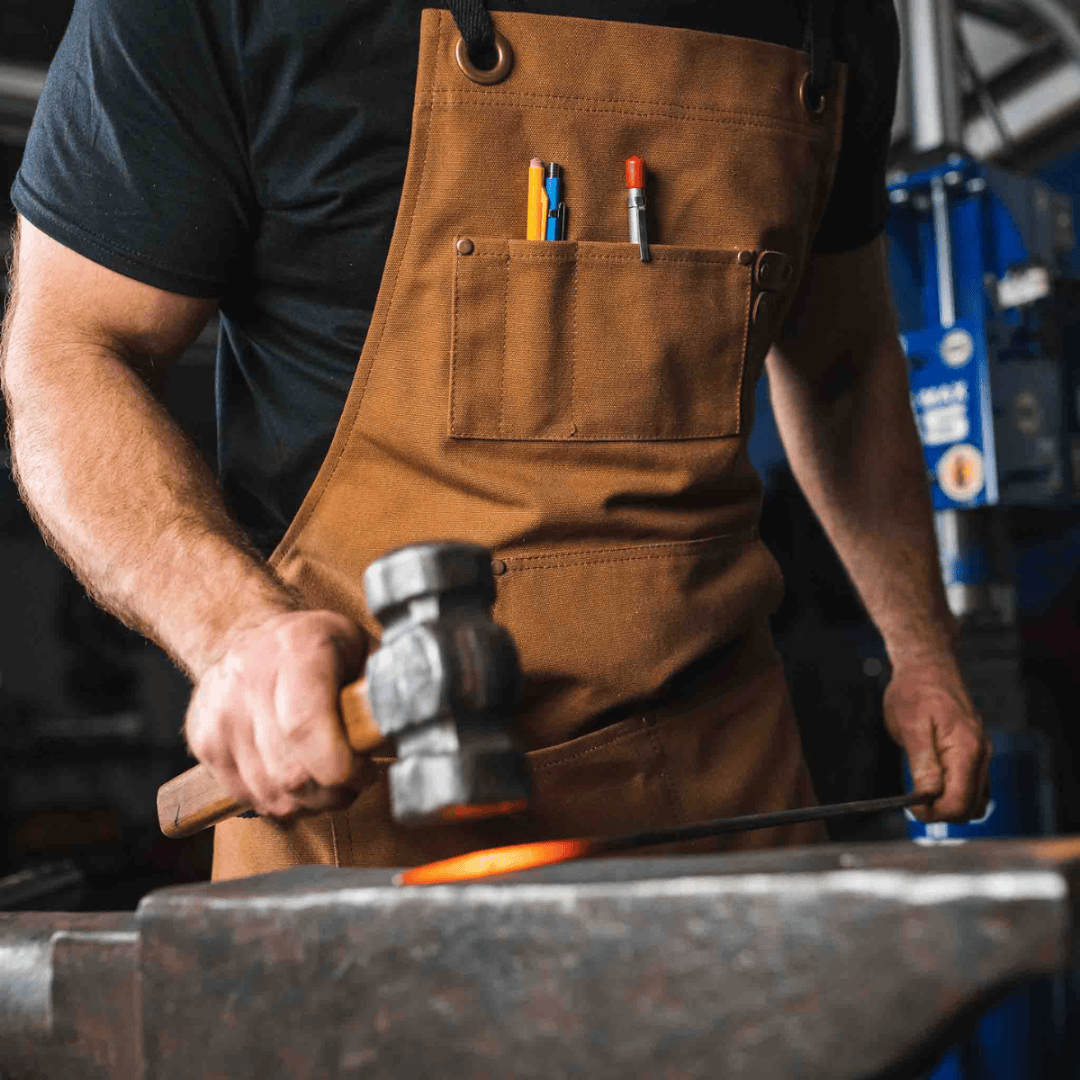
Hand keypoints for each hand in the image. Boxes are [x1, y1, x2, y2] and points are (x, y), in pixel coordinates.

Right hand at [184, 609, 368, 818]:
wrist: (247, 635)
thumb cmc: (318, 647)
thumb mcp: (359, 646)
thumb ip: (379, 687)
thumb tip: (407, 726)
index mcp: (296, 649)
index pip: (307, 727)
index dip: (342, 766)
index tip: (367, 770)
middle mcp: (250, 678)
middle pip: (292, 773)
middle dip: (335, 791)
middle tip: (354, 779)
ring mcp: (220, 712)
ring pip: (271, 793)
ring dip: (309, 801)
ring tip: (328, 778)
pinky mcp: (203, 740)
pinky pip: (249, 796)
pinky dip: (280, 800)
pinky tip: (297, 777)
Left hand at [883, 658, 990, 822]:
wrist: (928, 667)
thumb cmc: (916, 691)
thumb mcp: (910, 725)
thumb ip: (922, 762)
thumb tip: (928, 795)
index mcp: (966, 749)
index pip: (959, 801)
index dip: (935, 813)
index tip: (911, 808)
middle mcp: (980, 755)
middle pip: (971, 807)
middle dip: (942, 813)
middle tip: (914, 804)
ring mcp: (981, 755)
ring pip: (976, 800)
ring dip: (950, 806)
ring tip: (922, 796)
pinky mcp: (975, 754)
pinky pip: (973, 786)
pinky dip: (956, 794)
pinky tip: (934, 786)